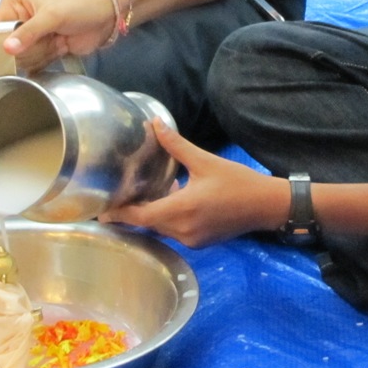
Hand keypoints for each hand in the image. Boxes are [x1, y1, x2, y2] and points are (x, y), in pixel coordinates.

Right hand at [0, 0, 118, 72]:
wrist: (103, 19)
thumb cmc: (77, 9)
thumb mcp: (52, 17)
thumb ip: (28, 33)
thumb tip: (7, 49)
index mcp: (13, 3)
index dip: (10, 40)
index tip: (31, 38)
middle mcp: (16, 19)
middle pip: (8, 48)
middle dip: (32, 47)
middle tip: (51, 35)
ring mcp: (28, 37)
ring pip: (21, 59)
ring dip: (42, 53)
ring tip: (58, 39)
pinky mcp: (39, 51)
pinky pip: (32, 65)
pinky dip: (46, 60)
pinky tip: (59, 48)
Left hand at [99, 120, 287, 246]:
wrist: (266, 206)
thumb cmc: (237, 182)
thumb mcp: (204, 161)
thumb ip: (176, 146)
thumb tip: (155, 124)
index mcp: (182, 209)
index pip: (141, 217)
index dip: (119, 214)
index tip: (101, 210)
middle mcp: (183, 230)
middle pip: (148, 224)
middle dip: (132, 213)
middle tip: (114, 199)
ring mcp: (192, 239)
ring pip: (161, 229)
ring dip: (151, 215)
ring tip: (139, 197)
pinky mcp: (200, 242)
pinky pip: (174, 232)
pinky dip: (166, 220)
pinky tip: (168, 202)